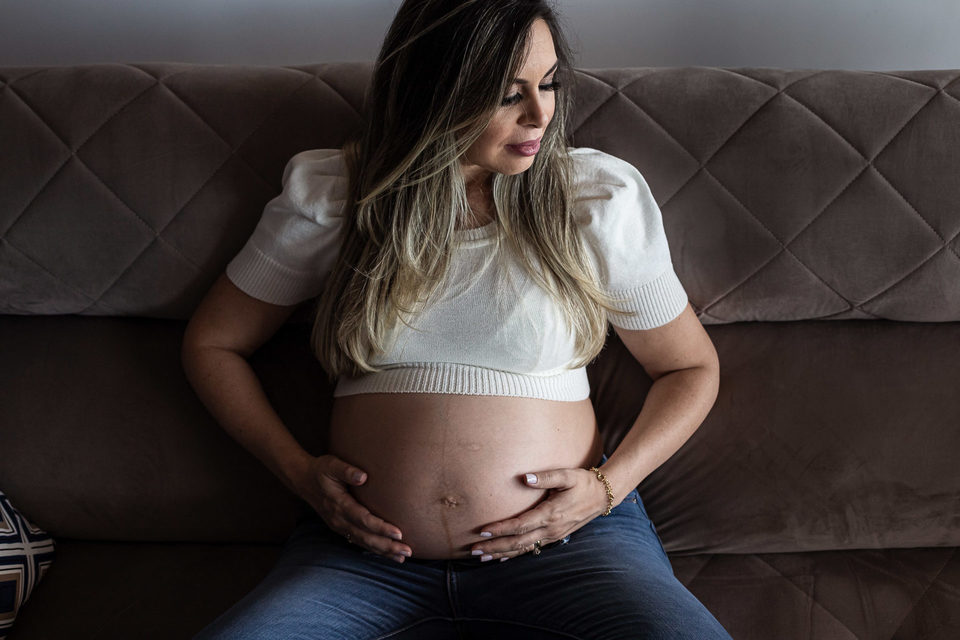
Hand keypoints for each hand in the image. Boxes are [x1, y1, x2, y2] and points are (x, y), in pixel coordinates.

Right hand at [292, 454, 412, 562]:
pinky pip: (359, 542)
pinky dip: (374, 550)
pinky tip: (389, 554)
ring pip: (363, 543)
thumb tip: (363, 477)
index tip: (398, 532)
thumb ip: (346, 470)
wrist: (303, 480)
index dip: (381, 528)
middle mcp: (339, 519)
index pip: (363, 520)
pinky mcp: (342, 528)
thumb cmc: (321, 470)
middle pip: (366, 537)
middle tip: (407, 551)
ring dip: (383, 551)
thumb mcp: (331, 465)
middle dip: (387, 546)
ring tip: (402, 558)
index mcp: (339, 504)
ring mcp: (339, 526)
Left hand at [470, 467, 609, 561]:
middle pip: (517, 542)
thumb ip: (545, 477)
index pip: (520, 525)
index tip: (482, 531)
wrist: (603, 496)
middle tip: (474, 550)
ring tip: (482, 558)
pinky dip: (515, 554)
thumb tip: (524, 477)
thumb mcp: (567, 475)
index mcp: (550, 514)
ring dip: (501, 554)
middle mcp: (550, 529)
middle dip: (494, 547)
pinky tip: (502, 557)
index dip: (500, 529)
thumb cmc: (583, 482)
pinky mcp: (554, 536)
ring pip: (523, 549)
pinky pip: (531, 548)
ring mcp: (552, 535)